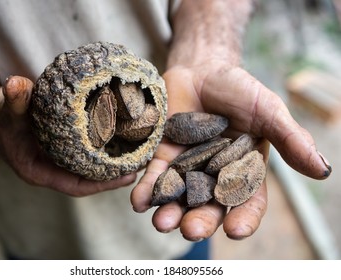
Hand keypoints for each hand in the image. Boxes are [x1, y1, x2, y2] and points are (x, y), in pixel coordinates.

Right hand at [0, 75, 135, 195]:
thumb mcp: (4, 108)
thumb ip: (14, 100)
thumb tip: (16, 84)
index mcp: (39, 171)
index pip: (76, 186)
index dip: (103, 184)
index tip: (128, 176)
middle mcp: (51, 169)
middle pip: (88, 178)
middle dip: (114, 174)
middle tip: (142, 164)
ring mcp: (57, 159)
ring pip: (89, 166)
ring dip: (112, 162)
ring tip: (138, 153)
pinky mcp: (61, 147)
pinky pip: (85, 153)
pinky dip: (103, 148)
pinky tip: (121, 139)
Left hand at [131, 61, 330, 240]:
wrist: (202, 69)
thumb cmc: (239, 90)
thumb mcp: (268, 112)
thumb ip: (291, 139)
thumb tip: (323, 170)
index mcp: (243, 171)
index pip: (246, 202)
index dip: (243, 218)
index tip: (235, 230)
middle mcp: (213, 176)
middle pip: (208, 206)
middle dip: (200, 220)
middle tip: (191, 230)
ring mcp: (186, 168)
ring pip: (178, 197)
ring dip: (169, 212)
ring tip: (162, 222)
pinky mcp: (162, 156)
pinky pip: (154, 176)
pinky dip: (146, 189)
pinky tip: (139, 201)